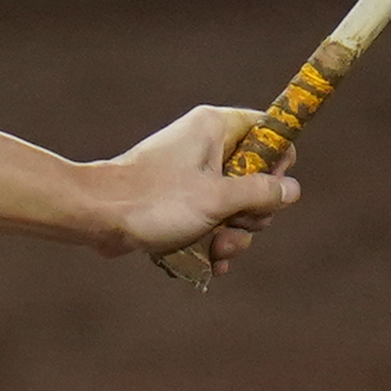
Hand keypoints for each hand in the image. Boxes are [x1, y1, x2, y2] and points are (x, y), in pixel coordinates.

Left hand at [92, 103, 301, 272]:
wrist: (97, 216)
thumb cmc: (155, 200)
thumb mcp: (217, 200)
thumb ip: (260, 194)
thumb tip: (293, 190)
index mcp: (216, 127)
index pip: (269, 130)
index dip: (277, 163)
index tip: (268, 191)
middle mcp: (205, 144)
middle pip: (256, 176)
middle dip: (251, 214)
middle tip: (234, 228)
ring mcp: (191, 173)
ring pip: (235, 204)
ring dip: (233, 234)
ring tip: (217, 252)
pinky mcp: (178, 199)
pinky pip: (211, 217)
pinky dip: (214, 239)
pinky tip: (212, 263)